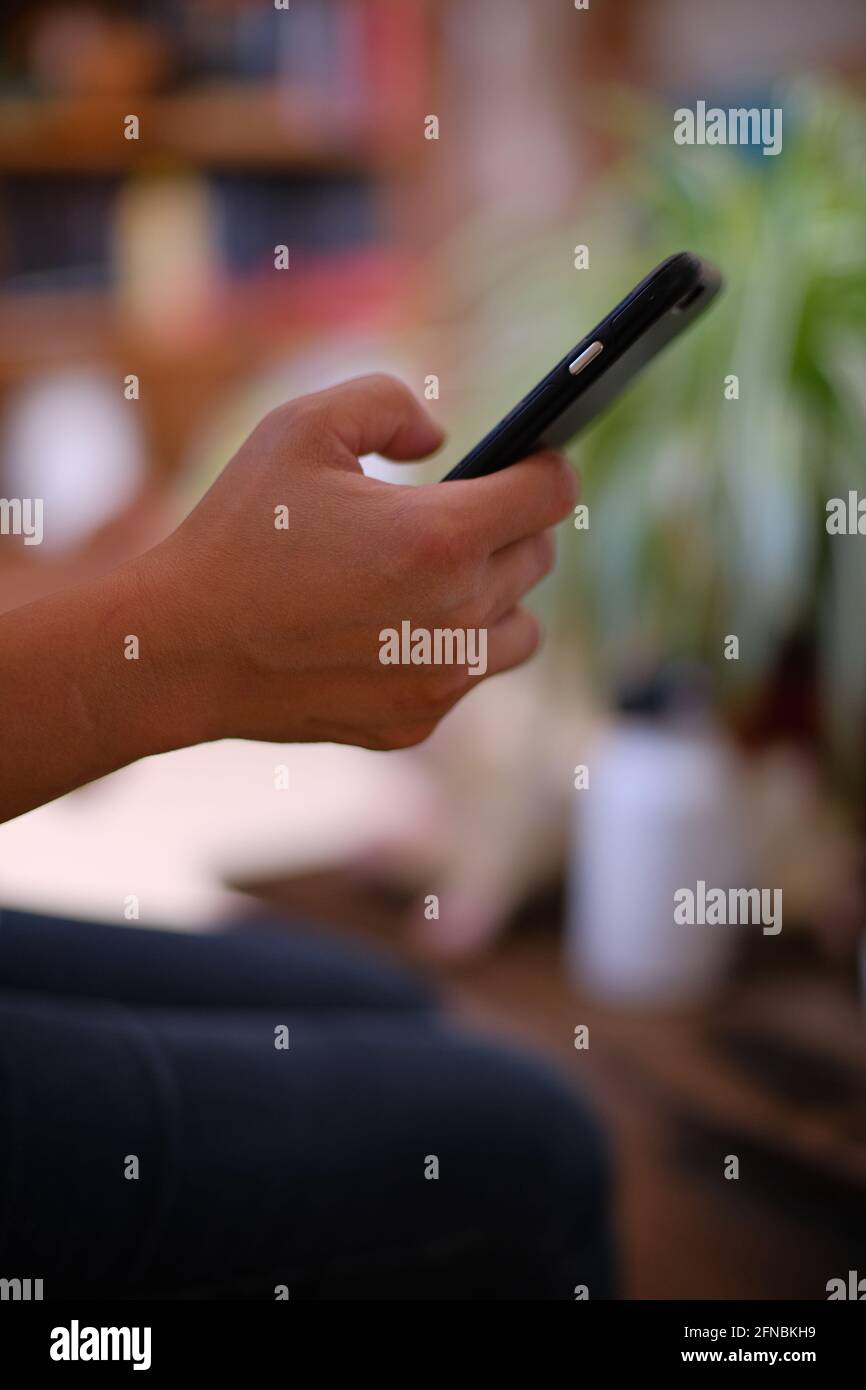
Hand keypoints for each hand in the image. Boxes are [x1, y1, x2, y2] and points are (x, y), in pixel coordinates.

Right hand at [137, 374, 577, 750]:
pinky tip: (390, 631)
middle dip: (509, 527)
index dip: (546, 466)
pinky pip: (466, 679)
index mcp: (443, 536)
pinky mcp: (416, 722)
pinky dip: (447, 651)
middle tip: (455, 516)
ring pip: (521, 630)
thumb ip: (389, 404)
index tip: (528, 461)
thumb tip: (442, 438)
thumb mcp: (302, 427)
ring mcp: (441, 680)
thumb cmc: (240, 533)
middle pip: (538, 558)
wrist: (183, 650)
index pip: (552, 494)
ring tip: (435, 578)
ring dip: (495, 596)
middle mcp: (460, 615)